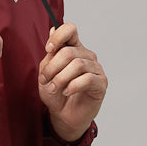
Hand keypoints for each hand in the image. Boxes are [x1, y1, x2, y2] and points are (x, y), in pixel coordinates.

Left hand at [38, 23, 106, 140]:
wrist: (63, 116)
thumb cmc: (56, 94)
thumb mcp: (45, 74)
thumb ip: (49, 56)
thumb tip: (52, 30)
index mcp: (73, 49)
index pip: (70, 30)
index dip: (58, 36)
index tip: (48, 49)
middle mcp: (86, 56)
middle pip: (69, 52)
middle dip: (53, 67)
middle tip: (45, 80)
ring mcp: (95, 69)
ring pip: (77, 65)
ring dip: (61, 78)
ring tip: (54, 89)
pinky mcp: (101, 83)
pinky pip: (87, 79)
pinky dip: (73, 86)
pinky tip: (67, 92)